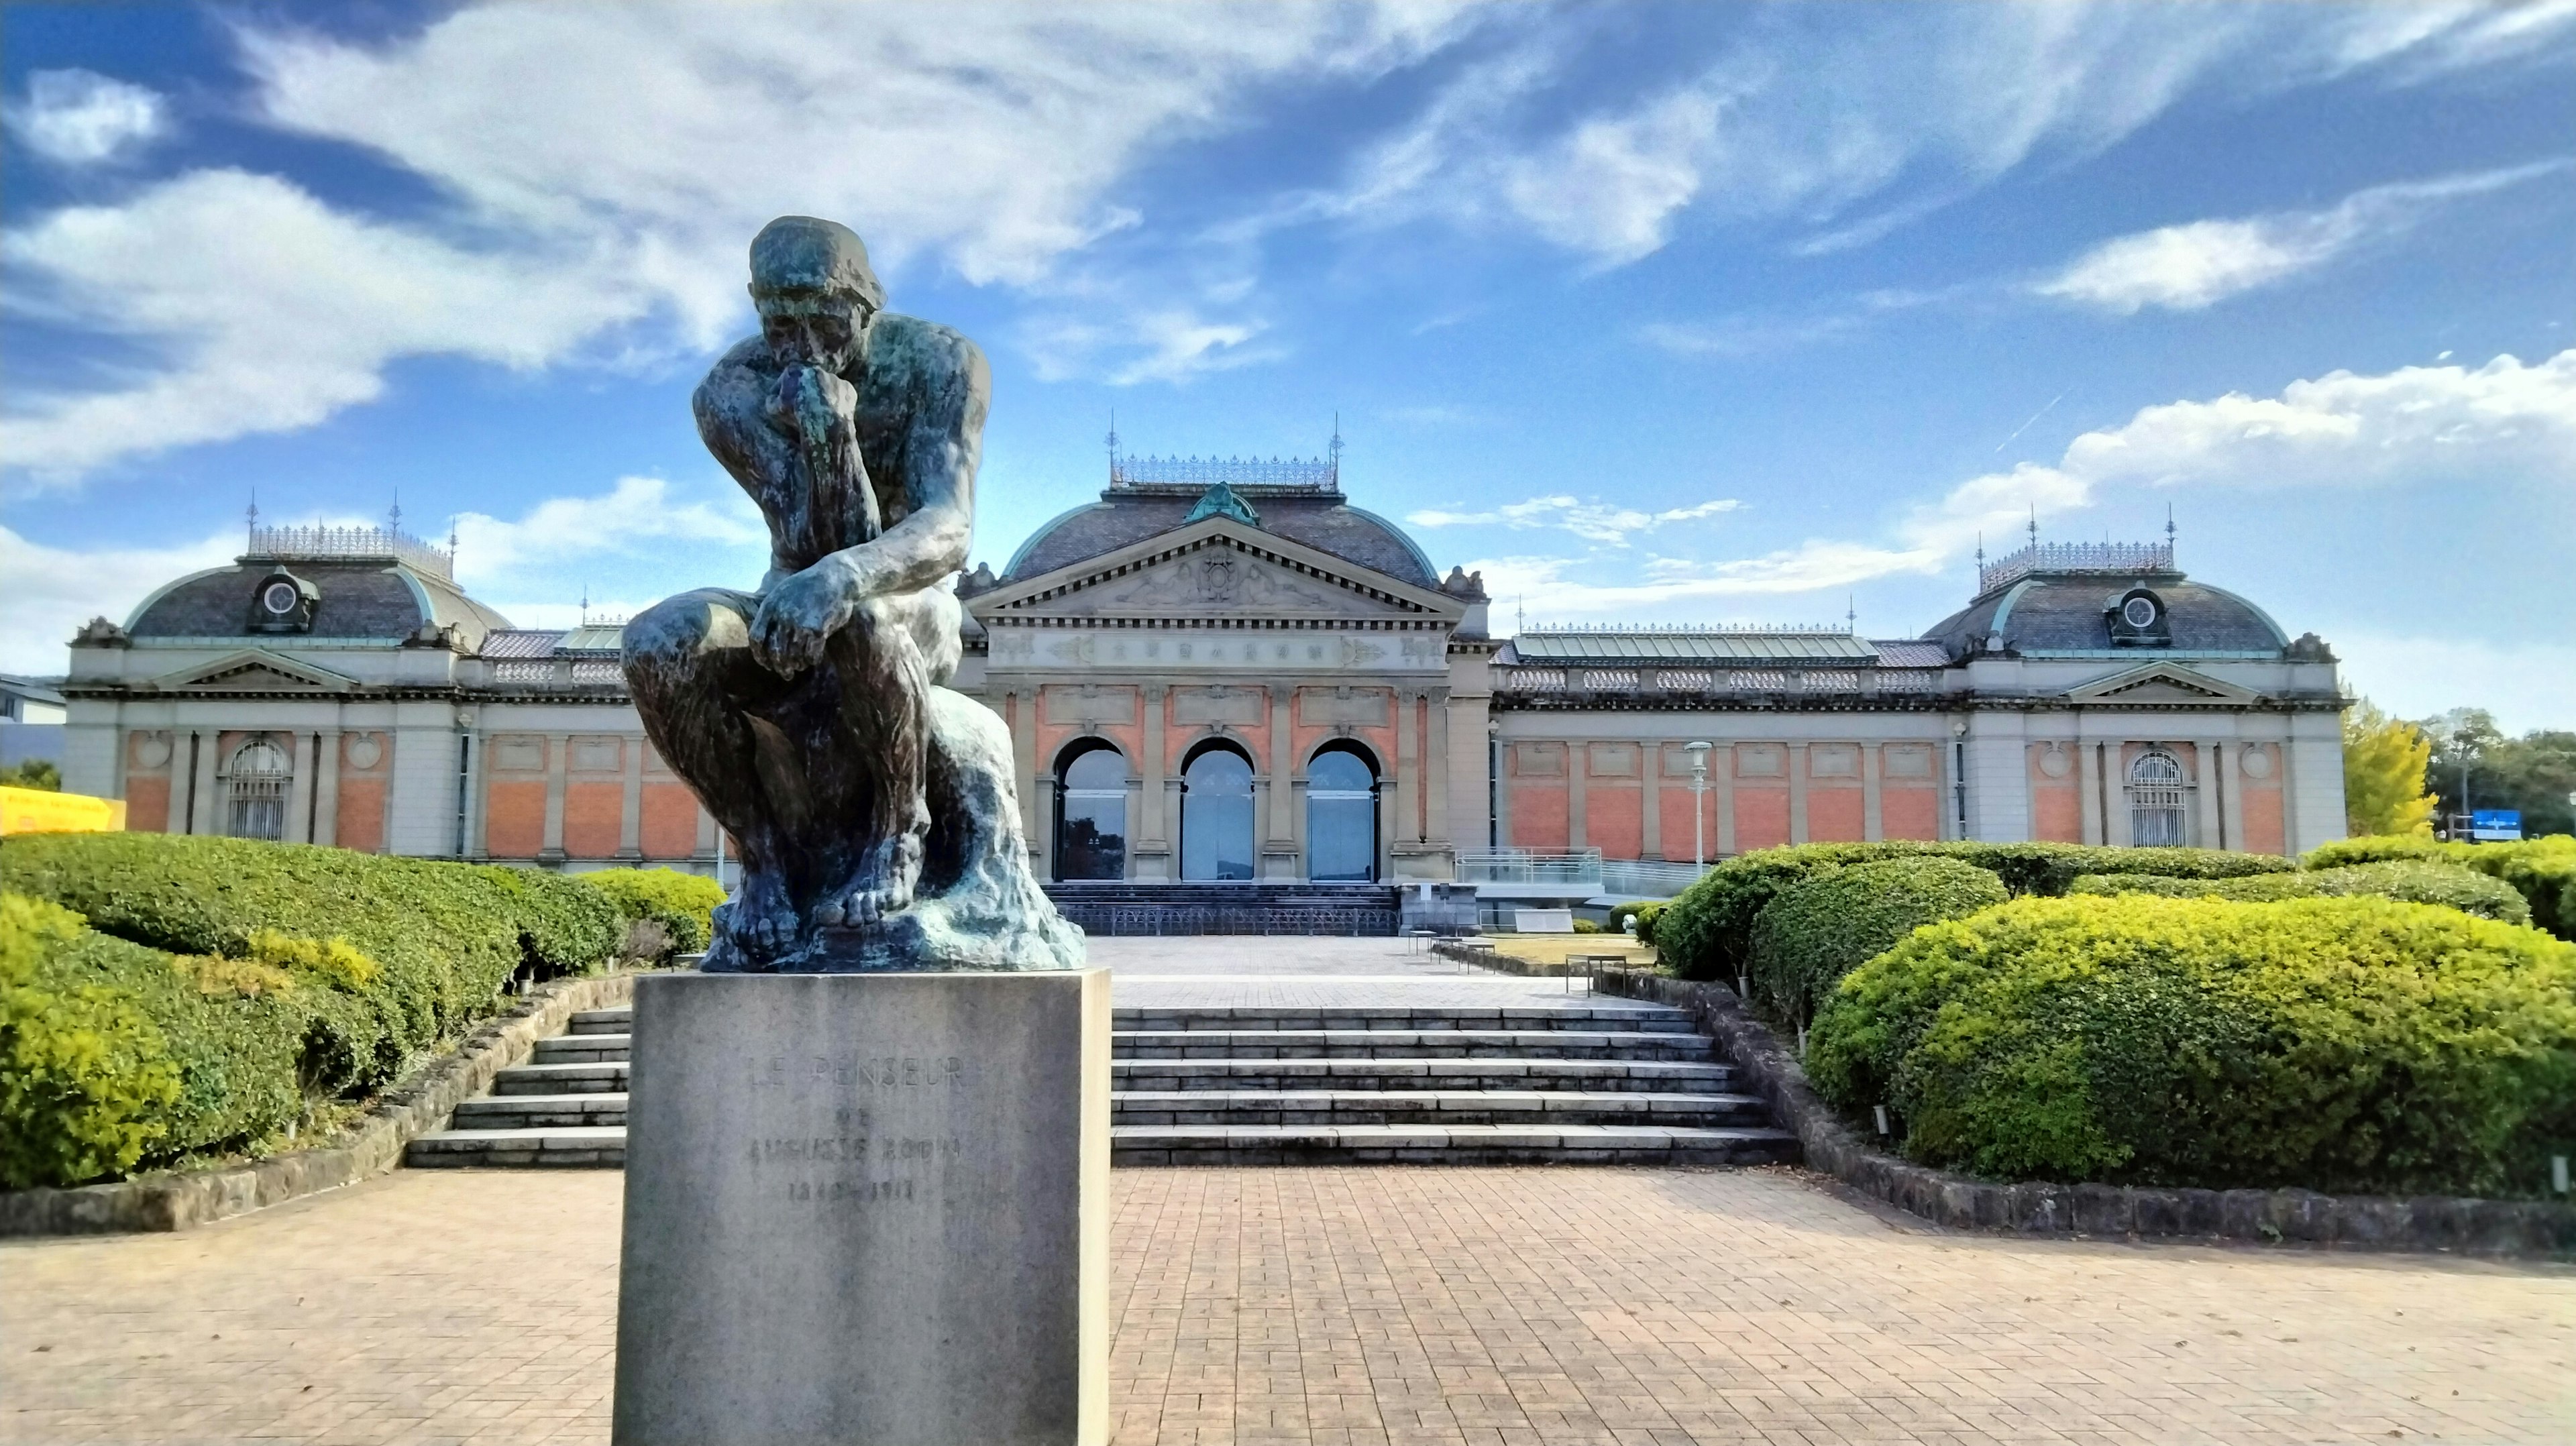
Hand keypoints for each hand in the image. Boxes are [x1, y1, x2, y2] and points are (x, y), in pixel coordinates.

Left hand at [748, 559, 860, 676]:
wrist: (836, 577)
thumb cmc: (809, 586)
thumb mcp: (782, 592)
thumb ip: (771, 612)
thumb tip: (762, 639)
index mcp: (770, 606)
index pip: (756, 639)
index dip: (760, 656)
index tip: (767, 664)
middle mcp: (782, 615)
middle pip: (775, 652)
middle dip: (780, 667)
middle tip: (785, 673)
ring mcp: (800, 622)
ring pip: (793, 656)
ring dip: (797, 665)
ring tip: (800, 666)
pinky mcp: (818, 629)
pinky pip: (811, 655)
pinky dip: (812, 660)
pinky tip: (814, 659)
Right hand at [766, 362, 857, 443]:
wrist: (823, 422)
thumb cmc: (796, 414)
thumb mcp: (774, 408)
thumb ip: (772, 399)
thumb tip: (774, 397)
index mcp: (796, 370)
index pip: (787, 379)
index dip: (784, 393)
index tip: (786, 405)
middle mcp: (817, 370)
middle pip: (808, 382)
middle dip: (806, 393)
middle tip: (805, 409)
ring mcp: (834, 378)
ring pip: (827, 388)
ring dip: (823, 398)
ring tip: (820, 414)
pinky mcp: (849, 390)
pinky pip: (842, 396)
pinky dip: (838, 404)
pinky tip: (833, 415)